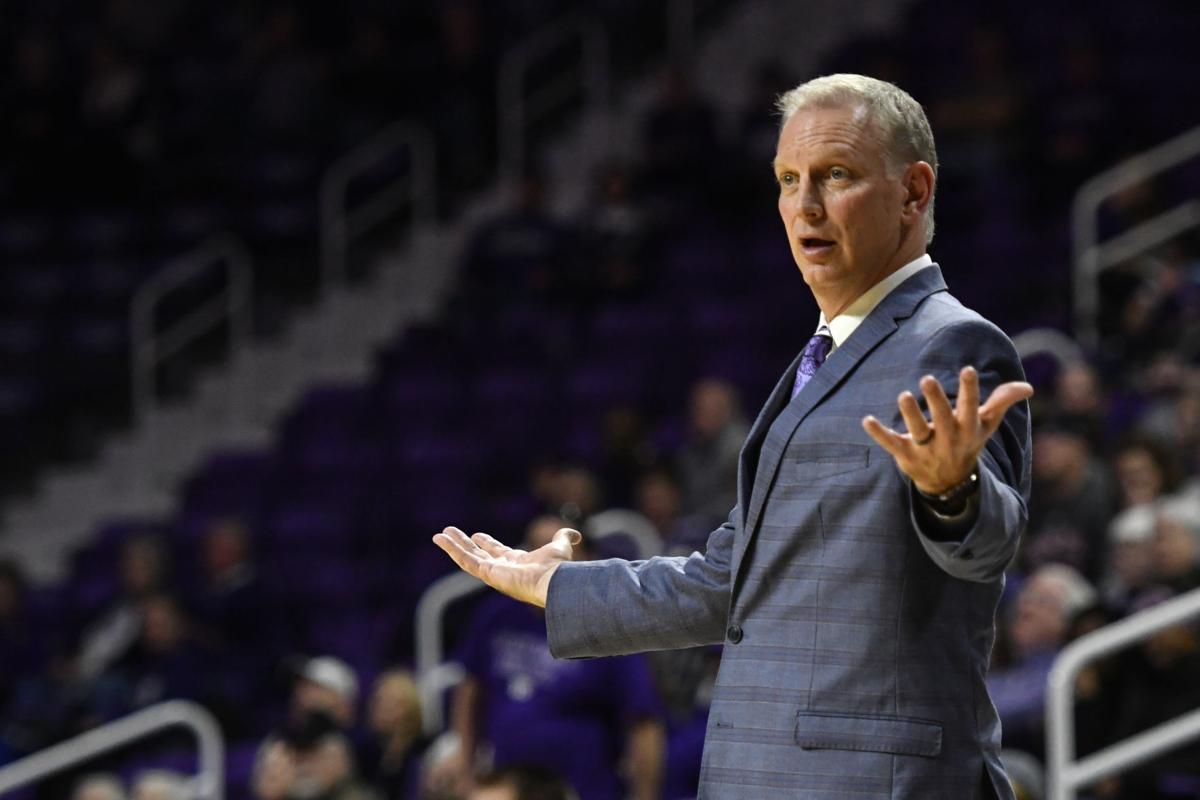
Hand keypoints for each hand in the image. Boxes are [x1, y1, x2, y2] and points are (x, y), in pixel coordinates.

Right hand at [431, 526, 580, 606]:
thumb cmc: (557, 569)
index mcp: (516, 563)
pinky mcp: (487, 574)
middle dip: (464, 544)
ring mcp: (492, 573)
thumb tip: (575, 533)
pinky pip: (465, 561)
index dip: (487, 543)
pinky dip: (452, 550)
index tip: (477, 535)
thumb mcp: (560, 547)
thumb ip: (564, 538)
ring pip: (468, 558)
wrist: (553, 581)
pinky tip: (441, 540)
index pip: (497, 552)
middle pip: (478, 555)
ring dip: (453, 546)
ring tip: (439, 535)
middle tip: (450, 533)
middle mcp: (502, 570)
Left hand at [861, 365, 1031, 494]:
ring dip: (910, 414)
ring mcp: (926, 448)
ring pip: (919, 431)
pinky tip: (867, 420)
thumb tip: (1027, 387)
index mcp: (968, 428)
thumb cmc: (968, 442)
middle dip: (936, 399)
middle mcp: (948, 439)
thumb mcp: (986, 425)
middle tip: (927, 379)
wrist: (949, 483)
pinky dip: (879, 433)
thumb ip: (1002, 402)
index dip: (970, 390)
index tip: (967, 370)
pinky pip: (891, 444)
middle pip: (943, 418)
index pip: (971, 408)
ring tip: (903, 396)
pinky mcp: (906, 455)